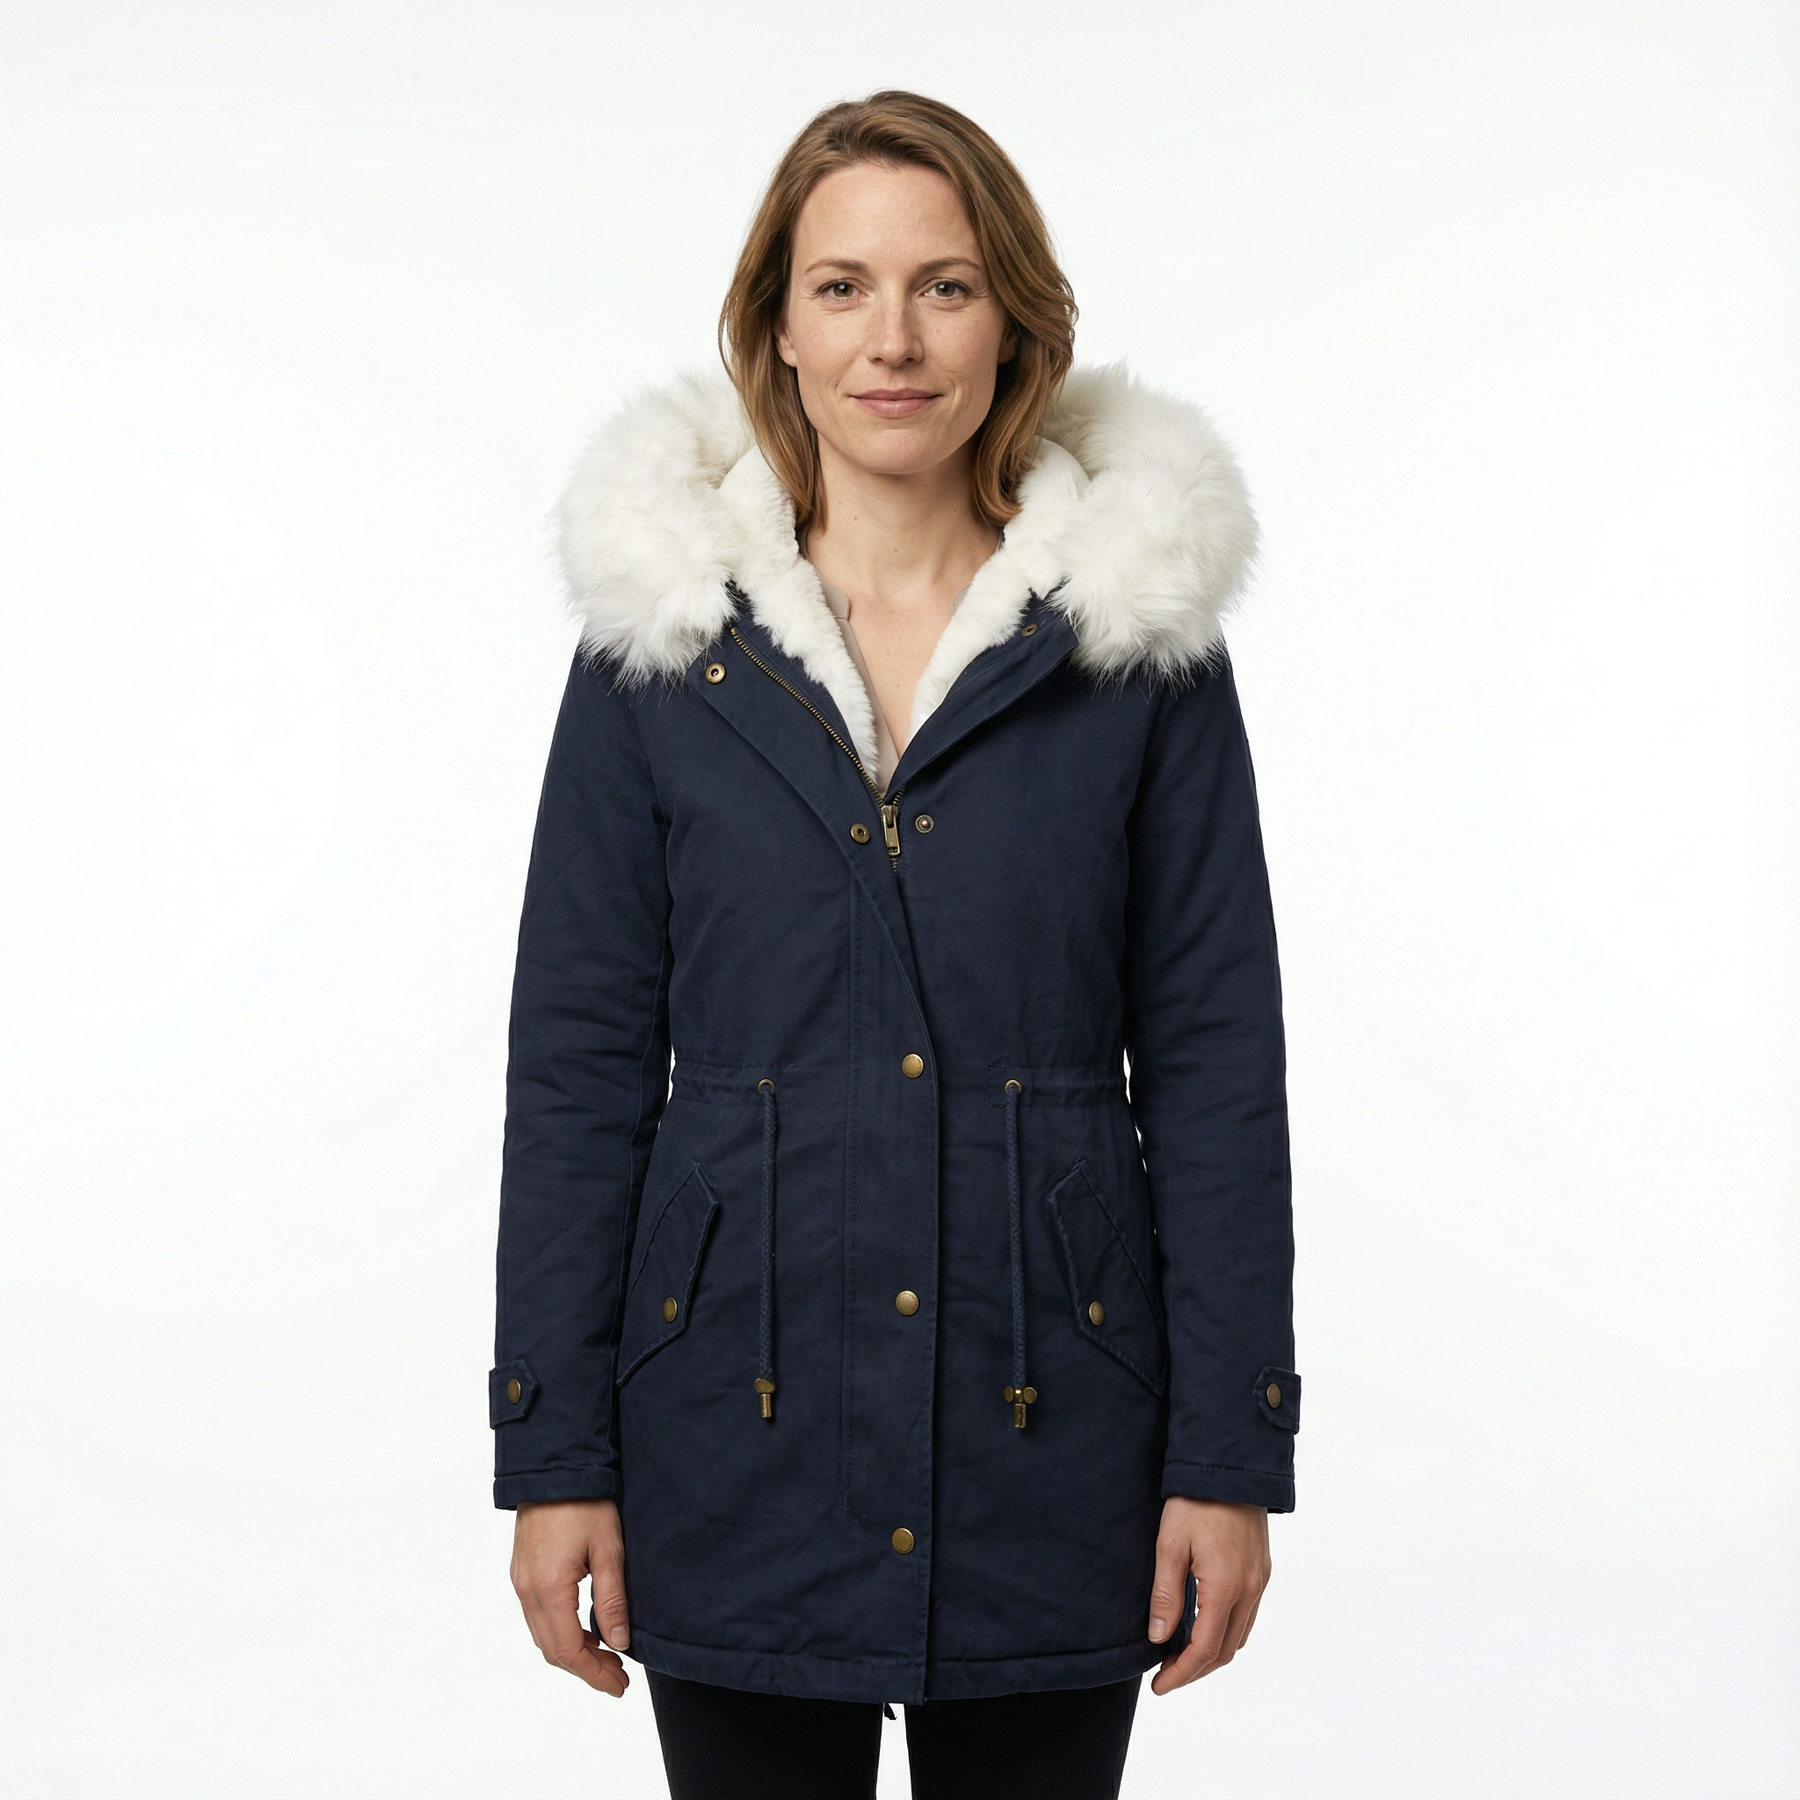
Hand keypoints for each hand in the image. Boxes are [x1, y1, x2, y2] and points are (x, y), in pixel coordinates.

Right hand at [510, 1498, 630, 1695]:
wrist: (554, 1467)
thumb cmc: (585, 1502)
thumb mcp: (609, 1549)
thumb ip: (612, 1599)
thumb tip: (619, 1642)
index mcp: (549, 1588)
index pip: (570, 1650)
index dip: (595, 1674)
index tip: (620, 1686)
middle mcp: (527, 1590)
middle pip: (553, 1649)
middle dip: (586, 1668)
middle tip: (618, 1677)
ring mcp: (521, 1581)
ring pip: (543, 1635)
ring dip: (573, 1651)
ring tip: (606, 1656)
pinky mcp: (522, 1571)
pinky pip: (538, 1616)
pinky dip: (560, 1632)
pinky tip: (585, 1629)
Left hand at [1146, 1496, 1269, 1694]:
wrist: (1231, 1467)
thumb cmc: (1196, 1501)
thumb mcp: (1170, 1545)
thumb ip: (1165, 1595)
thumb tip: (1158, 1638)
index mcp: (1226, 1588)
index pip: (1203, 1649)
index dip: (1180, 1674)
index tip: (1158, 1685)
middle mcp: (1250, 1591)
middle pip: (1225, 1651)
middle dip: (1195, 1670)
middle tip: (1166, 1675)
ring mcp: (1260, 1581)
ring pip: (1239, 1636)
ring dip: (1212, 1652)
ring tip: (1180, 1655)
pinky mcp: (1262, 1570)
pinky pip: (1247, 1615)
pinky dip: (1225, 1631)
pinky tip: (1204, 1625)